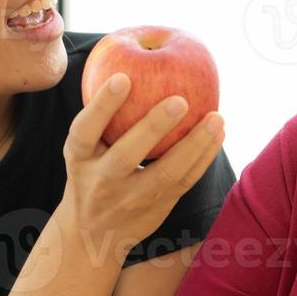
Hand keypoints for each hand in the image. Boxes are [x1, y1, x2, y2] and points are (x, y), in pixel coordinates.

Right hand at [60, 73, 225, 257]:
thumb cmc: (90, 172)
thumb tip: (131, 60)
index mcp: (78, 159)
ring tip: (216, 118)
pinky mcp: (158, 208)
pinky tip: (218, 134)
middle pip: (127, 156)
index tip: (122, 77)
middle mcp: (102, 181)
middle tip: (180, 100)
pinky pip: (185, 182)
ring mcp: (131, 200)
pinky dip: (203, 158)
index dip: (102, 105)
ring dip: (194, 146)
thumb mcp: (82, 149)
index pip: (85, 130)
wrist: (92, 235)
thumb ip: (101, 118)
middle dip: (153, 127)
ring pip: (166, 175)